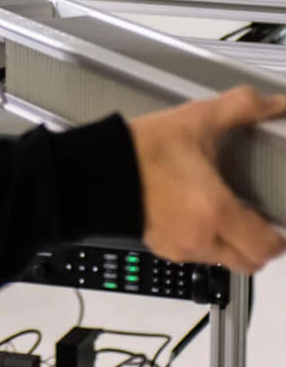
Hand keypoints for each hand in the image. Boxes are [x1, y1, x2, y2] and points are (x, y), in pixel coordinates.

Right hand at [129, 87, 285, 273]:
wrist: (98, 169)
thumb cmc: (144, 150)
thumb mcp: (197, 119)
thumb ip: (242, 107)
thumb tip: (273, 103)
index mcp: (216, 211)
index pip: (265, 247)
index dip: (277, 237)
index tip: (275, 222)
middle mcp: (201, 237)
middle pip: (248, 263)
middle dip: (258, 247)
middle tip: (256, 222)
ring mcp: (180, 246)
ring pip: (221, 260)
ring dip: (230, 245)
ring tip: (223, 212)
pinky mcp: (162, 246)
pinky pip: (194, 254)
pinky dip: (203, 241)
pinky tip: (194, 212)